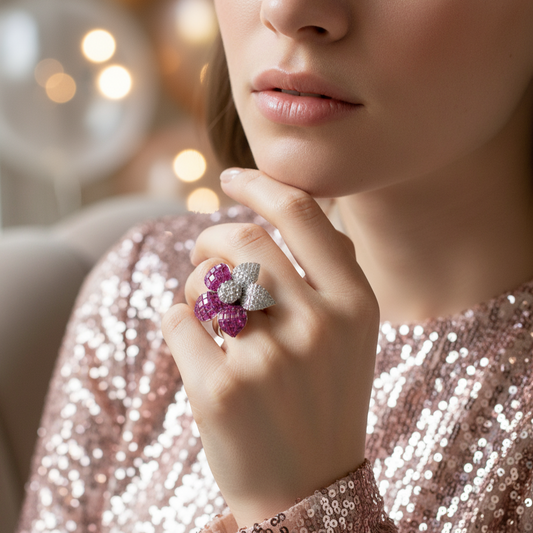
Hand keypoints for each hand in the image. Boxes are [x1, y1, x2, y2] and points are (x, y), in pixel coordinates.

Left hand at [162, 168, 378, 527]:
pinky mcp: (221, 391)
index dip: (260, 185)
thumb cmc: (324, 400)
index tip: (231, 177)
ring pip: (203, 279)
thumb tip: (276, 211)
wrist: (309, 492)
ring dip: (193, 283)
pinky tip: (194, 344)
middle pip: (242, 237)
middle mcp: (320, 325)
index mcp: (356, 304)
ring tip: (204, 309)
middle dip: (211, 236)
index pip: (302, 213)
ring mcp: (270, 360)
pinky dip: (175, 319)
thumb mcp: (349, 334)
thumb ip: (327, 271)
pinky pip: (176, 318)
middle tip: (203, 253)